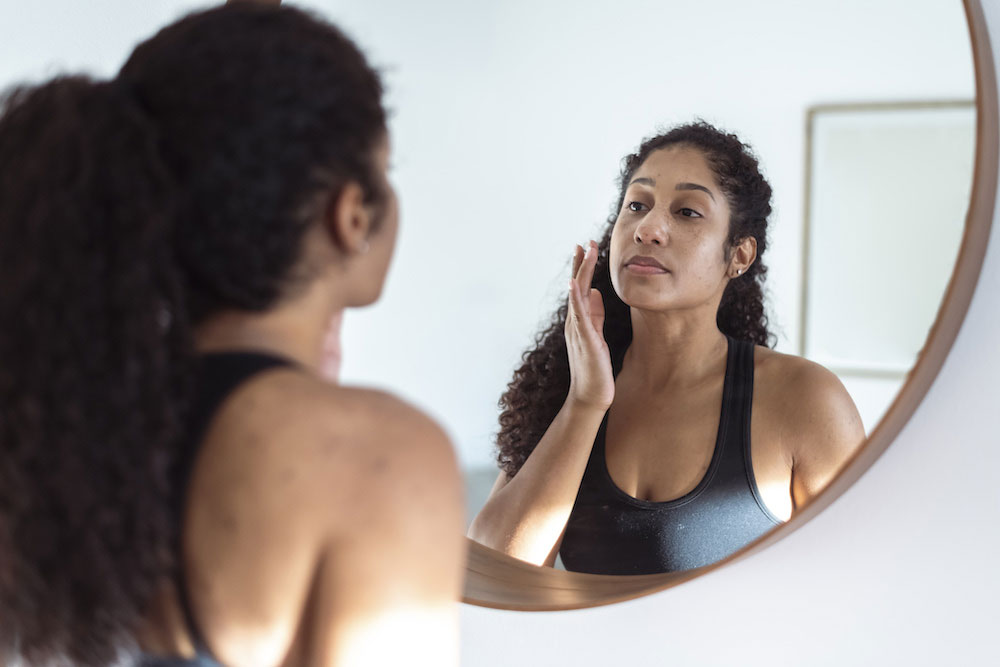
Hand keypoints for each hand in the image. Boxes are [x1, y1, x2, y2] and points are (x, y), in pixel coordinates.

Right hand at [564, 240, 614, 410]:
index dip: (583, 267)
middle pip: (575, 286)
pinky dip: (576, 298)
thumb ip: (595, 314)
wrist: (591, 396)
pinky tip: (576, 283)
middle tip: (586, 241)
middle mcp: (574, 322)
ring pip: (576, 295)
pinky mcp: (585, 340)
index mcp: (579, 320)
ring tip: (584, 252)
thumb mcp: (597, 335)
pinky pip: (579, 315)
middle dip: (581, 263)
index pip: (579, 288)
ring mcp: (577, 330)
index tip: (587, 247)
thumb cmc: (594, 368)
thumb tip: (595, 292)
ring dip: (580, 272)